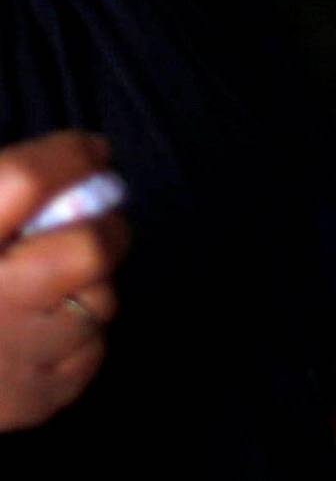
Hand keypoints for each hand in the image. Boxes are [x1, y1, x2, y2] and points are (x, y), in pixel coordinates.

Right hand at [0, 132, 128, 432]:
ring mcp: (12, 356)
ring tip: (53, 290)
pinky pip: (91, 352)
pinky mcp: (30, 401)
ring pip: (101, 301)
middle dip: (107, 228)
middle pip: (89, 249)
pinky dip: (77, 339)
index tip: (93, 152)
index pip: (28, 181)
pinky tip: (41, 334)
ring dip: (88, 288)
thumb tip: (78, 160)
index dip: (71, 157)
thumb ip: (7, 199)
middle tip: (98, 223)